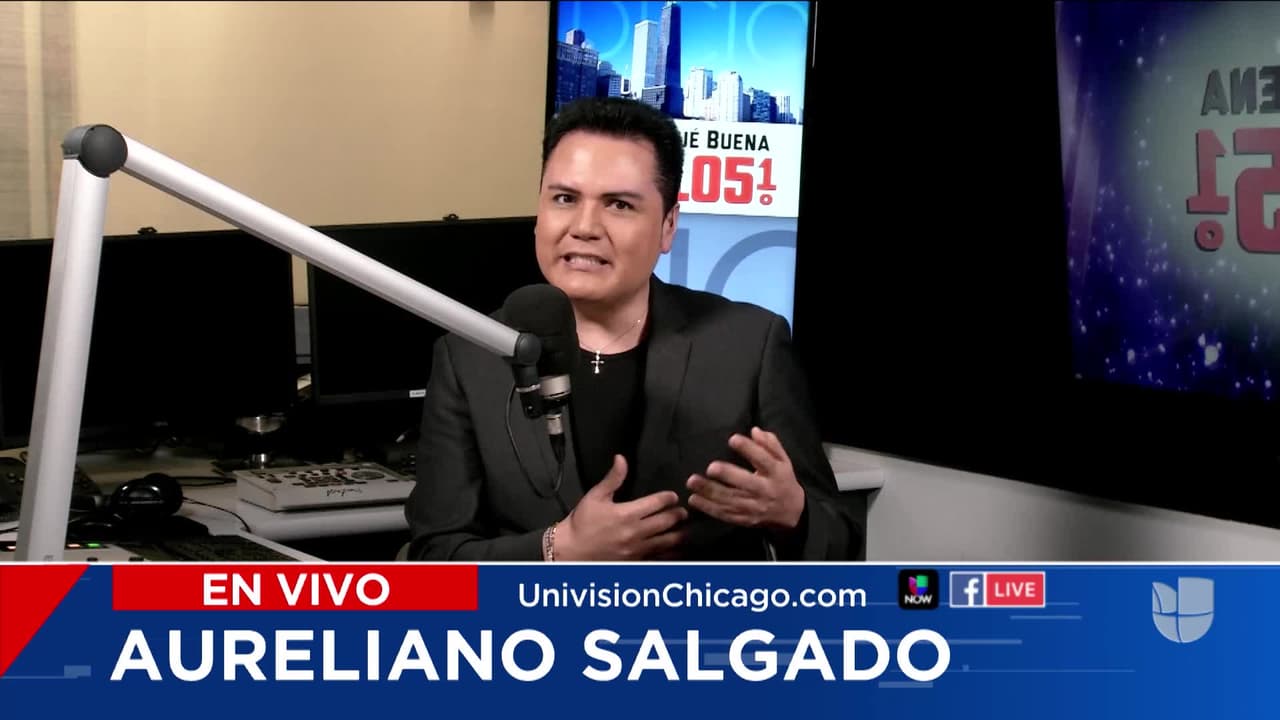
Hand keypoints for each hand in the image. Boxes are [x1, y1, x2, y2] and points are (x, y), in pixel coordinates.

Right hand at [555, 454, 687, 560]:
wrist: (571, 551)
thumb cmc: (582, 522)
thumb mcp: (595, 496)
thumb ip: (613, 478)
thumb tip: (621, 458)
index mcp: (627, 513)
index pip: (657, 503)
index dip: (668, 498)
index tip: (673, 496)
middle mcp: (635, 532)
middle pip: (666, 522)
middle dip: (678, 515)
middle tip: (684, 512)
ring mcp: (637, 549)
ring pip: (667, 542)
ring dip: (679, 534)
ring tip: (685, 530)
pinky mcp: (636, 562)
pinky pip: (659, 558)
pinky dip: (670, 553)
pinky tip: (677, 550)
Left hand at [686, 427, 805, 531]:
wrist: (791, 512)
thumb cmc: (782, 480)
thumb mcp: (783, 460)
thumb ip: (771, 444)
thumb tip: (755, 430)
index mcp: (775, 473)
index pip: (763, 459)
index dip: (749, 449)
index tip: (733, 439)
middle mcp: (765, 490)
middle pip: (746, 483)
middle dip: (727, 475)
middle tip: (710, 467)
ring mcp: (754, 507)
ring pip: (730, 500)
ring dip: (710, 492)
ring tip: (692, 482)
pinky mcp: (744, 519)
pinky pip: (725, 514)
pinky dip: (708, 508)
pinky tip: (694, 499)